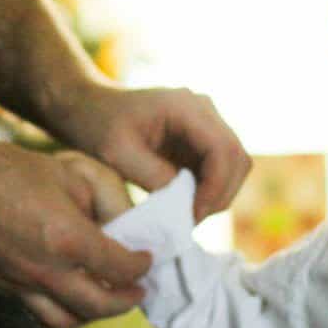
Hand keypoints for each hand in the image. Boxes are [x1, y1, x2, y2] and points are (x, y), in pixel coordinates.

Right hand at [0, 134, 152, 327]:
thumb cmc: (8, 167)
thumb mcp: (70, 170)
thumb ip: (106, 199)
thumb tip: (126, 226)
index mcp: (68, 239)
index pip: (121, 269)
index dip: (141, 266)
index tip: (146, 259)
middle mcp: (45, 271)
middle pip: (99, 307)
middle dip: (126, 301)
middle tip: (137, 292)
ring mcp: (18, 284)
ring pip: (65, 321)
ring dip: (92, 315)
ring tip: (104, 298)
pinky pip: (36, 311)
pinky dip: (59, 309)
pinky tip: (65, 291)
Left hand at [58, 84, 250, 221]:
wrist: (89, 107)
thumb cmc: (97, 124)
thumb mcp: (117, 152)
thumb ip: (152, 174)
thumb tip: (184, 201)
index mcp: (186, 106)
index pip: (222, 148)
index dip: (216, 186)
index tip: (193, 214)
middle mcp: (204, 111)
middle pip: (237, 158)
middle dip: (220, 195)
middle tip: (191, 221)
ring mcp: (205, 125)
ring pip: (234, 167)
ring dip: (217, 195)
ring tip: (187, 216)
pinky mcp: (200, 142)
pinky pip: (219, 170)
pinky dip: (209, 192)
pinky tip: (185, 206)